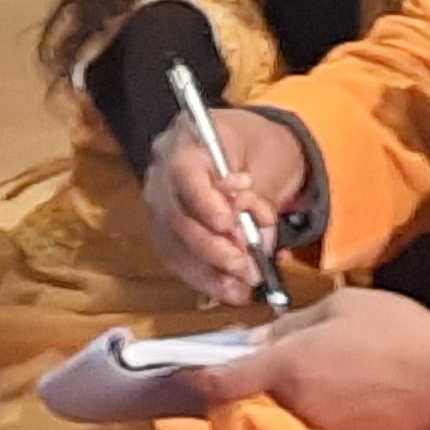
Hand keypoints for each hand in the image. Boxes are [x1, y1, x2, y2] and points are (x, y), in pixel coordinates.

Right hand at [142, 109, 309, 300]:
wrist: (251, 148)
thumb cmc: (261, 145)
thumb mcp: (269, 157)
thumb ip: (257, 198)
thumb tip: (248, 240)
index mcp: (188, 138)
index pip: (185, 173)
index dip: (205, 203)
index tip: (229, 225)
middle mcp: (164, 171)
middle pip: (177, 216)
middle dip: (214, 248)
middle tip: (247, 268)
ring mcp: (161, 202)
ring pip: (174, 244)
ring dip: (210, 271)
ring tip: (242, 288)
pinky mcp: (166, 229)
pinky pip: (178, 258)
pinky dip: (205, 278)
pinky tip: (229, 290)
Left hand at [193, 288, 429, 429]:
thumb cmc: (398, 331)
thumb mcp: (342, 306)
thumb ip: (293, 324)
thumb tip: (260, 340)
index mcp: (288, 366)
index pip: (223, 381)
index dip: (197, 379)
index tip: (183, 375)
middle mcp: (295, 404)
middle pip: (255, 396)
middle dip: (253, 381)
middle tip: (270, 358)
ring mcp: (319, 427)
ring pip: (285, 410)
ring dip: (287, 395)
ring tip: (319, 370)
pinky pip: (315, 421)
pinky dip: (317, 407)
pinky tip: (343, 389)